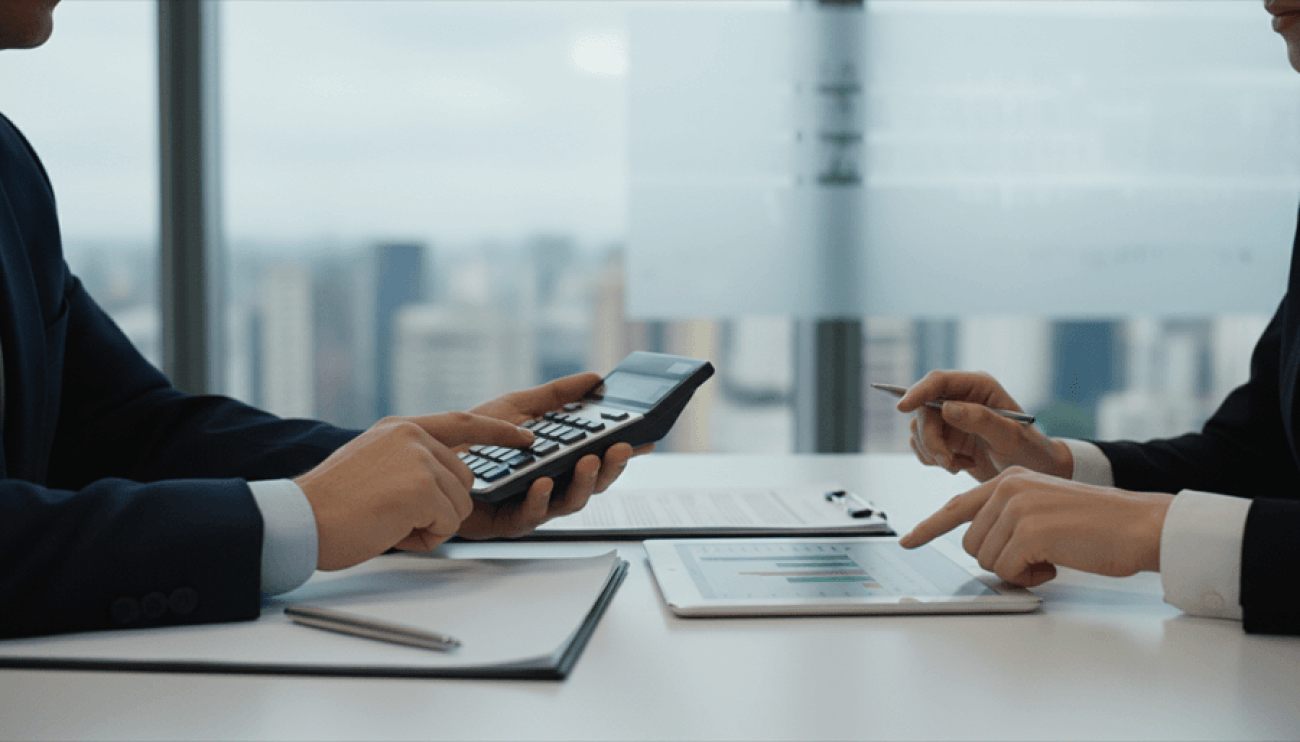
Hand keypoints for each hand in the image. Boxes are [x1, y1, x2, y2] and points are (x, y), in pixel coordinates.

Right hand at [295, 412, 533, 569]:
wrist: (300, 519)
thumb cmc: (330, 505)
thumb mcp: (372, 463)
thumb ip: (407, 460)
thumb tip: (438, 480)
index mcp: (401, 428)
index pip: (463, 422)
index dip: (498, 431)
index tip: (525, 436)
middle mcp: (413, 437)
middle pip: (464, 479)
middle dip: (441, 507)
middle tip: (396, 515)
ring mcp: (419, 459)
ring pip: (459, 504)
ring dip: (431, 524)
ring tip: (389, 521)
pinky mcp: (421, 487)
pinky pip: (448, 523)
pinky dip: (425, 538)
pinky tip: (392, 530)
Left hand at [457, 372, 653, 537]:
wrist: (431, 460)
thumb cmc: (475, 440)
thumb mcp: (519, 407)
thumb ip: (557, 395)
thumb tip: (594, 379)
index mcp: (559, 461)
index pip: (600, 457)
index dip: (624, 450)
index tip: (647, 438)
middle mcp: (552, 485)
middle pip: (594, 483)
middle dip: (612, 467)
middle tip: (620, 447)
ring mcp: (533, 505)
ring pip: (570, 502)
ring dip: (584, 482)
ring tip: (588, 460)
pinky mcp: (508, 521)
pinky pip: (531, 516)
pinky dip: (540, 499)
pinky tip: (541, 482)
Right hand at [898, 370, 1071, 481]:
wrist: (1034, 475)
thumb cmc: (1031, 452)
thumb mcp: (1011, 437)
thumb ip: (980, 420)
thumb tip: (946, 408)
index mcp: (979, 387)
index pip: (939, 381)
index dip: (917, 391)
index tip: (902, 407)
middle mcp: (961, 399)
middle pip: (924, 410)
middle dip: (931, 438)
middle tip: (946, 460)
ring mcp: (951, 419)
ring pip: (919, 430)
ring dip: (933, 452)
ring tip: (960, 464)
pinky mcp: (945, 438)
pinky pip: (922, 446)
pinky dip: (934, 460)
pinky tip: (960, 465)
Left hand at [899, 467, 1172, 586]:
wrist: (1139, 525)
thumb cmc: (1099, 524)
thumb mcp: (1044, 508)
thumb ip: (1009, 519)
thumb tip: (982, 549)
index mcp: (1009, 480)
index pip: (957, 506)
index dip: (930, 528)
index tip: (908, 542)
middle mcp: (1007, 489)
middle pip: (972, 544)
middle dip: (1002, 560)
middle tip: (1039, 555)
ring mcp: (1016, 509)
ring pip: (987, 559)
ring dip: (1018, 569)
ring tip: (1052, 555)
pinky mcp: (1028, 532)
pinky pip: (1008, 570)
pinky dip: (1030, 577)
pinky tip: (1056, 564)